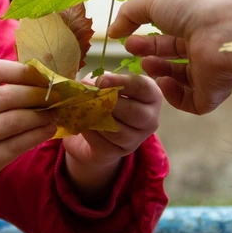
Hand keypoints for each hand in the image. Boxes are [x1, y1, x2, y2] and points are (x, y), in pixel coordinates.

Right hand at [0, 60, 56, 217]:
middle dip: (37, 93)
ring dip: (41, 115)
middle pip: (7, 95)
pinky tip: (48, 131)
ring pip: (14, 121)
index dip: (22, 70)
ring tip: (55, 113)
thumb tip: (34, 73)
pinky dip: (37, 136)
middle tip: (56, 94)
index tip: (43, 73)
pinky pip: (16, 146)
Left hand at [62, 73, 161, 203]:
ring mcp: (136, 139)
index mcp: (150, 96)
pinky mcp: (120, 152)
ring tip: (81, 108)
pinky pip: (104, 143)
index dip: (122, 82)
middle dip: (109, 103)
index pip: (143, 87)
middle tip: (90, 96)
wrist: (97, 132)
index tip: (101, 80)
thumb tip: (89, 84)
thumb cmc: (105, 100)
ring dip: (97, 118)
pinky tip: (81, 123)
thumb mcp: (105, 85)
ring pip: (118, 130)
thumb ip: (101, 82)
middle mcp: (150, 118)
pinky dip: (90, 132)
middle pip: (134, 112)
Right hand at [107, 0, 231, 113]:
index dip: (145, 39)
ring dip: (159, 73)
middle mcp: (203, 46)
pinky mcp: (213, 92)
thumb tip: (113, 31)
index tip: (125, 39)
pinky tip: (164, 82)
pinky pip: (191, 102)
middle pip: (172, 57)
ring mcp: (209, 70)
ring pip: (180, 80)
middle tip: (132, 51)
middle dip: (149, 54)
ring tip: (148, 65)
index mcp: (194, 22)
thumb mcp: (154, 0)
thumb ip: (129, 14)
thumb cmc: (193, 7)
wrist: (228, 29)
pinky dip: (174, 96)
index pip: (167, 35)